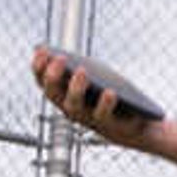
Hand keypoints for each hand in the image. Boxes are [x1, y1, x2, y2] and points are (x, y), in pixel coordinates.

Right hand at [30, 45, 152, 145]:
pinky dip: (105, 104)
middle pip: (53, 94)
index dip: (39, 66)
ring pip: (74, 107)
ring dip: (75, 88)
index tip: (42, 50)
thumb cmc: (112, 94)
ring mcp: (88, 119)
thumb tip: (62, 55)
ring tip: (82, 71)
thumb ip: (78, 66)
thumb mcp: (96, 76)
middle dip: (53, 76)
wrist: (138, 124)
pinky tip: (109, 91)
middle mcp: (70, 109)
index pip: (43, 82)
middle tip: (60, 58)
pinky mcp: (109, 126)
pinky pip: (104, 116)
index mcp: (63, 95)